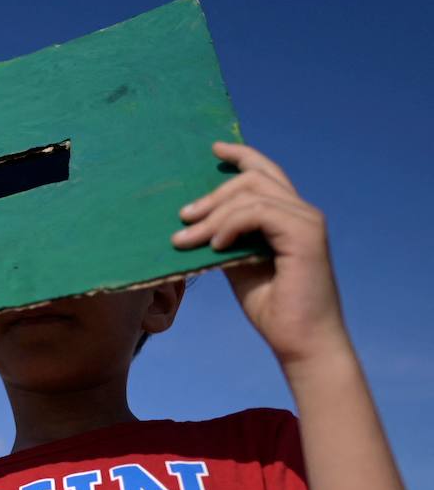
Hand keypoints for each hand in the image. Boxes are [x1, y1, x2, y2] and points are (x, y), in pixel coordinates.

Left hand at [173, 141, 349, 369]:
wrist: (299, 340)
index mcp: (288, 216)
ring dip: (212, 214)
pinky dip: (230, 224)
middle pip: (253, 177)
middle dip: (211, 194)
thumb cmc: (272, 307)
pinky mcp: (305, 234)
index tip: (212, 149)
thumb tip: (195, 224)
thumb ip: (226, 239)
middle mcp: (302, 212)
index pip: (266, 172)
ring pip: (251, 193)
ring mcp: (306, 220)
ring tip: (186, 239)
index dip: (240, 155)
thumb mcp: (238, 265)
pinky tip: (215, 245)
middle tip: (182, 218)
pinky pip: (258, 212)